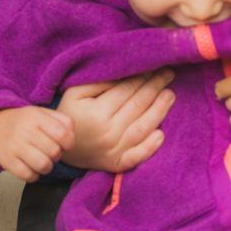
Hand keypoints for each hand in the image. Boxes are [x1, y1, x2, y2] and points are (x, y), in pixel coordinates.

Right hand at [0, 106, 74, 182]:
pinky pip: (28, 176)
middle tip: (51, 152)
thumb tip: (72, 137)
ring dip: (47, 167)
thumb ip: (62, 121)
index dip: (69, 143)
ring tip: (43, 161)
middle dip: (57, 155)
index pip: (62, 133)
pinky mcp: (6, 161)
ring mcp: (14, 147)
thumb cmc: (24, 122)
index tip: (66, 144)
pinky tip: (32, 167)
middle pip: (54, 151)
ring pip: (43, 165)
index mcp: (36, 117)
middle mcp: (25, 131)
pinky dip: (34, 175)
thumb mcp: (42, 113)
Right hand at [57, 70, 175, 172]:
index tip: (154, 66)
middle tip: (168, 74)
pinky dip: (150, 147)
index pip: (126, 91)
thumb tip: (124, 72)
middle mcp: (107, 133)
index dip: (142, 77)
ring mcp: (113, 151)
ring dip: (160, 110)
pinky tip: (161, 134)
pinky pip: (137, 157)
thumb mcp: (75, 93)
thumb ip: (99, 82)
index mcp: (96, 114)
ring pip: (142, 128)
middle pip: (137, 106)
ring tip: (170, 95)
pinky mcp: (117, 164)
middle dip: (155, 88)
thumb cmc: (71, 114)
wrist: (59, 146)